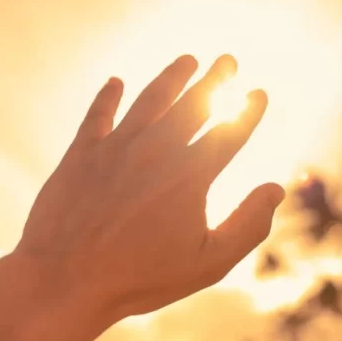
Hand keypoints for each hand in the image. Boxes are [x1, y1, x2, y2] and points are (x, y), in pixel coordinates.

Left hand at [15, 54, 284, 322]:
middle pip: (193, 103)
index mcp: (190, 175)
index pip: (229, 132)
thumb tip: (277, 189)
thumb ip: (248, 225)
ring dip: (172, 76)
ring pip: (150, 99)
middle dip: (215, 79)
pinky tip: (115, 82)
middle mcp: (156, 150)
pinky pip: (98, 115)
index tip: (259, 92)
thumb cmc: (140, 277)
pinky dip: (107, 96)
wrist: (64, 280)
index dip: (248, 110)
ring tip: (188, 60)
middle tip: (228, 60)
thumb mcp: (208, 263)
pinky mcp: (81, 154)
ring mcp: (116, 148)